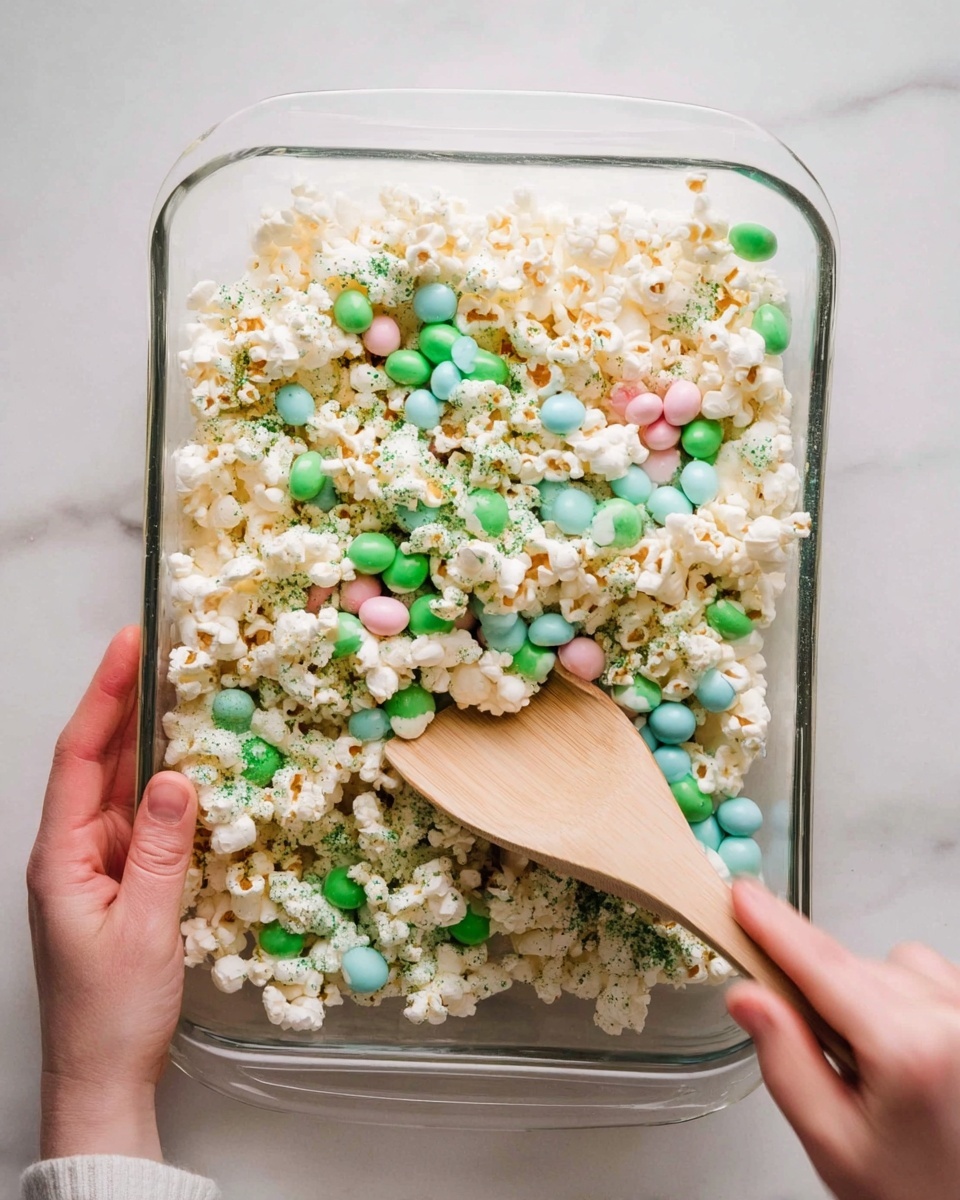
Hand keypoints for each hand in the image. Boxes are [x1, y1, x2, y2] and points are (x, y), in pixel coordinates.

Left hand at [26, 627, 196, 1160]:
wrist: (101, 1079)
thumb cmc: (111, 1013)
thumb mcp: (145, 927)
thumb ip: (162, 849)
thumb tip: (179, 777)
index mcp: (61, 856)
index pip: (79, 756)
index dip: (105, 695)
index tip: (131, 644)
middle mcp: (72, 852)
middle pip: (94, 761)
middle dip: (123, 701)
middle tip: (158, 649)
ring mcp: (96, 867)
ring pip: (118, 787)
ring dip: (144, 739)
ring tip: (175, 690)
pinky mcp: (121, 884)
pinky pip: (140, 821)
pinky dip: (163, 786)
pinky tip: (188, 766)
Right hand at [727, 877, 959, 1199]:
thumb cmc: (912, 1188)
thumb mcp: (832, 1141)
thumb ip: (785, 1062)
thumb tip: (748, 997)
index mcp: (909, 1048)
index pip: (822, 966)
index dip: (774, 927)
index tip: (743, 896)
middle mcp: (951, 1017)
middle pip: (852, 964)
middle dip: (822, 991)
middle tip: (827, 1056)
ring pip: (889, 963)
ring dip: (868, 995)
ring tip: (878, 1062)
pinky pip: (926, 974)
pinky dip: (904, 997)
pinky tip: (908, 1049)